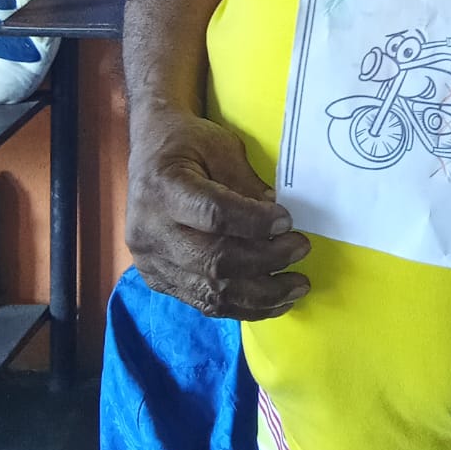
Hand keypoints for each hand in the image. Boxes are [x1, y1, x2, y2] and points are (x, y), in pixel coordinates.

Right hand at [126, 109, 310, 320]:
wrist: (149, 153)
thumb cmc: (188, 143)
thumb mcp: (220, 146)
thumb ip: (245, 183)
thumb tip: (278, 223)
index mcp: (163, 188)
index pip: (213, 215)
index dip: (255, 223)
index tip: (289, 222)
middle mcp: (150, 231)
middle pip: (213, 261)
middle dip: (266, 262)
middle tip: (302, 250)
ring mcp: (150, 261)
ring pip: (209, 291)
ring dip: (261, 296)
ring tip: (297, 288)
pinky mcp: (156, 279)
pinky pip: (202, 302)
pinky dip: (242, 306)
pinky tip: (272, 302)